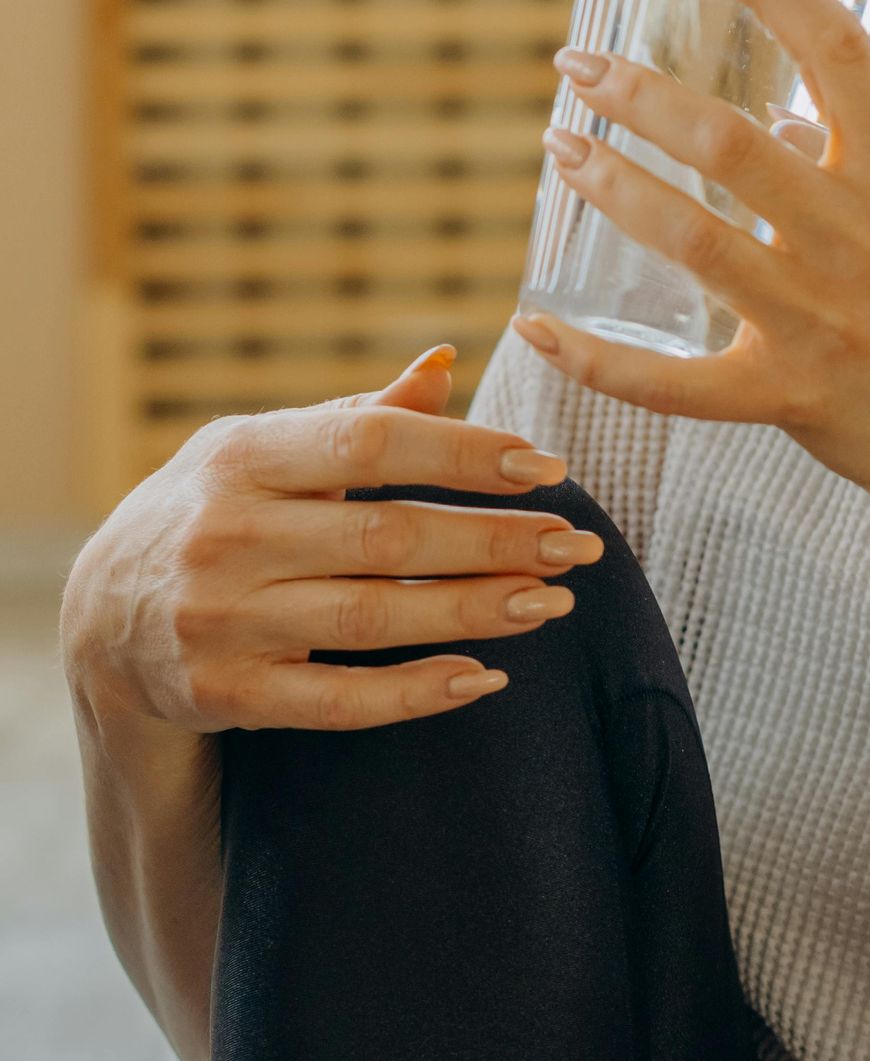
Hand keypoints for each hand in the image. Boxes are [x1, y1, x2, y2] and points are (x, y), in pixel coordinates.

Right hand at [61, 348, 601, 738]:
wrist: (102, 618)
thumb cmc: (214, 511)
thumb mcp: (263, 448)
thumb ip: (359, 414)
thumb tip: (448, 359)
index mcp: (245, 456)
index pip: (369, 444)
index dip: (462, 453)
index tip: (545, 467)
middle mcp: (229, 535)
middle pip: (387, 538)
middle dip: (495, 542)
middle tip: (576, 547)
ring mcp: (224, 619)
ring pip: (373, 620)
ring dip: (475, 613)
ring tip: (552, 604)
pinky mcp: (228, 693)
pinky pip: (339, 700)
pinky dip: (417, 693)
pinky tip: (485, 677)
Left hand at [510, 0, 869, 518]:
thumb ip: (862, 167)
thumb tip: (782, 118)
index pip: (835, 49)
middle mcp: (866, 240)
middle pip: (732, 142)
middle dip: (639, 93)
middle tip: (576, 63)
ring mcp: (825, 321)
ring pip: (691, 240)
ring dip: (611, 186)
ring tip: (559, 147)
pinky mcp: (789, 396)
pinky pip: (672, 381)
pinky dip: (594, 358)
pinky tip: (537, 324)